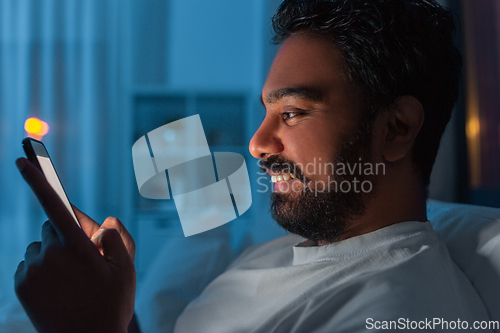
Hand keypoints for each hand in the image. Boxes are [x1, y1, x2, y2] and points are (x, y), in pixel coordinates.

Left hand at [14, 158, 135, 332]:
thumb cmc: (111, 305)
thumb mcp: (127, 270)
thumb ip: (118, 238)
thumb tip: (103, 222)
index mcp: (77, 247)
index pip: (55, 205)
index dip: (38, 180)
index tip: (21, 159)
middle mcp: (50, 254)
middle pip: (54, 225)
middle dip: (67, 233)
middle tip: (85, 258)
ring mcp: (32, 270)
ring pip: (41, 244)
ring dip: (54, 251)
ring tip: (71, 279)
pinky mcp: (21, 284)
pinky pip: (31, 262)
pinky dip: (42, 267)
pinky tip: (58, 286)